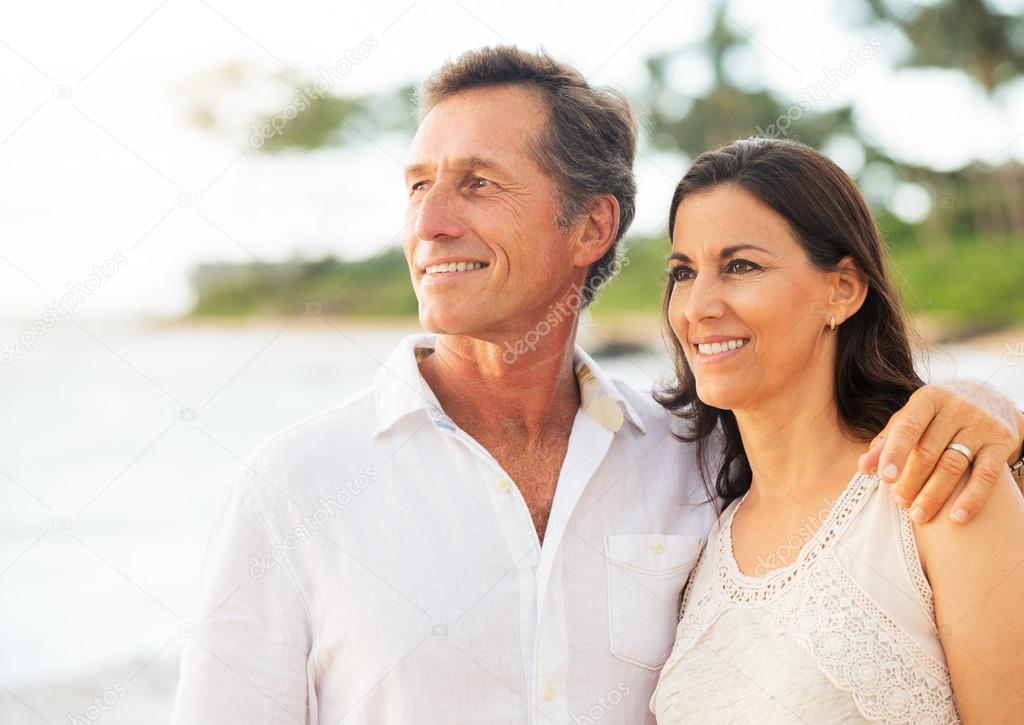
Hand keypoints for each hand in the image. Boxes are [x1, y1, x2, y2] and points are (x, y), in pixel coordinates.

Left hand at [858, 380, 1023, 523]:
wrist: (993, 402)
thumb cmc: (939, 415)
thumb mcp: (914, 419)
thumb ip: (888, 440)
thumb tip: (863, 467)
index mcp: (929, 399)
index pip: (908, 427)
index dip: (894, 453)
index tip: (884, 477)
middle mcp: (957, 408)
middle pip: (928, 451)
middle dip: (911, 480)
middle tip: (900, 503)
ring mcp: (981, 424)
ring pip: (953, 465)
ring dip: (934, 494)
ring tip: (918, 515)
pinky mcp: (1002, 442)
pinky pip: (986, 475)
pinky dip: (971, 499)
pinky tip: (957, 518)